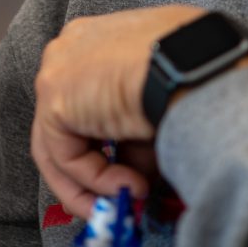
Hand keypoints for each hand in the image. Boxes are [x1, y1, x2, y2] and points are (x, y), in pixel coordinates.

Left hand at [30, 4, 207, 219]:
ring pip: (59, 146)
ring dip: (93, 186)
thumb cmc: (194, 71)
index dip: (100, 147)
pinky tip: (129, 187)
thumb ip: (136, 143)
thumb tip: (132, 180)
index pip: (83, 102)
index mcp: (96, 42)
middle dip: (90, 175)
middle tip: (117, 203)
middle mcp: (70, 51)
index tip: (122, 176)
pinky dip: (95, 181)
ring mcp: (56, 70)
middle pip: (65, 126)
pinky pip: (67, 155)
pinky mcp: (52, 96)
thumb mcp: (160, 108)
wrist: (192, 63)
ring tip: (127, 204)